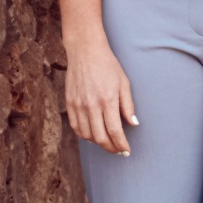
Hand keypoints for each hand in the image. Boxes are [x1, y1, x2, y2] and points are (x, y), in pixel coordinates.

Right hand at [65, 31, 137, 153]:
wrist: (85, 51)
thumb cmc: (107, 65)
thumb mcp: (124, 83)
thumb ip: (128, 105)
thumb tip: (133, 124)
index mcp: (108, 100)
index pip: (114, 131)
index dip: (121, 144)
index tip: (126, 150)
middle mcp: (91, 105)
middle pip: (100, 137)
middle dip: (111, 148)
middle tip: (118, 150)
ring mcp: (78, 105)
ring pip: (87, 135)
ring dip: (98, 142)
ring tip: (107, 142)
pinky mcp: (69, 103)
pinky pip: (76, 127)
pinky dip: (84, 135)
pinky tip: (93, 134)